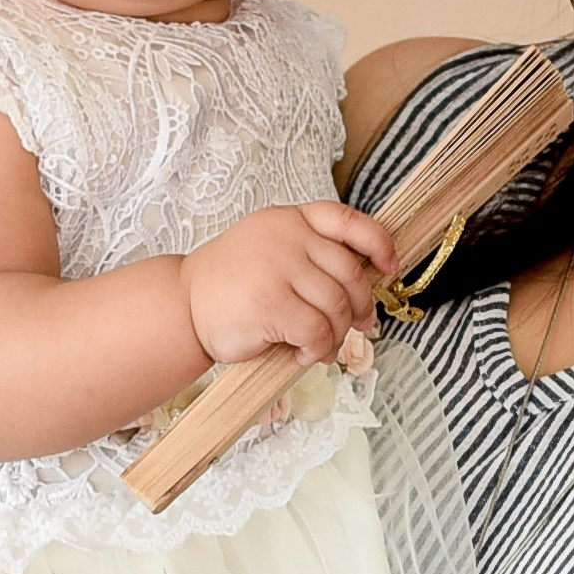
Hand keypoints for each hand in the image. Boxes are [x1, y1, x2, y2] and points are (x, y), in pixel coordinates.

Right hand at [181, 201, 396, 366]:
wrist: (184, 305)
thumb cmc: (232, 284)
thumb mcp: (271, 248)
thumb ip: (311, 253)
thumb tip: (365, 284)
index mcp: (291, 219)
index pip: (349, 221)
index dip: (379, 244)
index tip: (389, 267)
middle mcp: (288, 237)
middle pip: (351, 274)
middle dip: (361, 307)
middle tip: (358, 326)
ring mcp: (279, 268)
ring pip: (337, 306)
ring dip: (337, 335)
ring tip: (321, 348)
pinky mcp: (271, 303)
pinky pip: (317, 332)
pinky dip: (317, 350)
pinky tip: (302, 354)